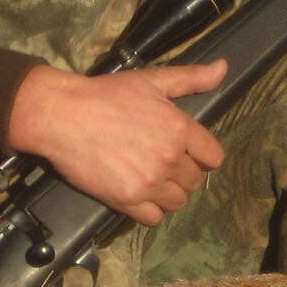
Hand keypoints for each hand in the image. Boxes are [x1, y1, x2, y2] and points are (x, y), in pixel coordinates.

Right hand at [6, 59, 227, 225]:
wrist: (63, 115)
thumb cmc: (106, 95)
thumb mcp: (151, 80)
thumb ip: (190, 78)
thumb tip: (223, 68)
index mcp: (180, 129)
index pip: (214, 157)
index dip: (203, 156)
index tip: (189, 154)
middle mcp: (170, 158)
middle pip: (194, 181)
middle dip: (182, 174)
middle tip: (161, 164)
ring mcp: (149, 182)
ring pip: (176, 202)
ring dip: (167, 194)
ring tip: (150, 181)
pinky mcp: (127, 200)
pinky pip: (153, 218)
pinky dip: (149, 211)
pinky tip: (139, 196)